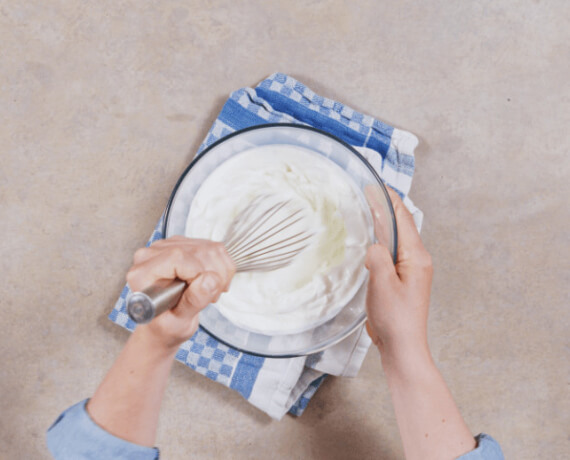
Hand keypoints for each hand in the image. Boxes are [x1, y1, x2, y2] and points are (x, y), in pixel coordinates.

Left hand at [126, 236, 235, 348]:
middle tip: (210, 297)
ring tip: (210, 292)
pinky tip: (212, 282)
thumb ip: (192, 302)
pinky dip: (222, 267)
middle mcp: (153, 255)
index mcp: (143, 273)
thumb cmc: (165, 325)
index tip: (203, 291)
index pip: (178, 257)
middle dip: (213, 275)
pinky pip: (215, 248)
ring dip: (220, 273)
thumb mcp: (177, 323)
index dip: (198, 272)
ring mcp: (170, 247)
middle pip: (197, 251)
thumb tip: (210, 280)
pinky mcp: (184, 245)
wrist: (165, 322)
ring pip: (210, 248)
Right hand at [365, 187, 432, 360]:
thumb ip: (378, 256)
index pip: (403, 219)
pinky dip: (382, 240)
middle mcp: (418, 260)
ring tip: (370, 210)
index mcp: (417, 257)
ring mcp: (411, 270)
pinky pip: (392, 252)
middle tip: (370, 193)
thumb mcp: (382, 284)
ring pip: (398, 238)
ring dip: (384, 223)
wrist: (402, 346)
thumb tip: (374, 244)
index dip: (389, 200)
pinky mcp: (402, 279)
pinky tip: (372, 241)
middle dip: (387, 207)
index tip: (377, 186)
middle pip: (402, 225)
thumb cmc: (396, 319)